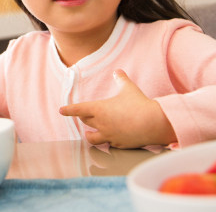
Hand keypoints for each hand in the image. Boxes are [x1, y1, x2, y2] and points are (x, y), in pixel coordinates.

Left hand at [59, 69, 175, 148]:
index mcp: (99, 109)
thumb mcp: (129, 89)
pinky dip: (107, 141)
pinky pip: (109, 144)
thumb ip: (121, 79)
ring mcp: (109, 136)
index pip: (78, 110)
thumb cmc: (140, 104)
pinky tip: (110, 140)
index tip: (61, 110)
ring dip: (90, 135)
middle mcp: (101, 124)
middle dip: (84, 118)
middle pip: (86, 122)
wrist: (154, 123)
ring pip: (93, 138)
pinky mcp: (119, 144)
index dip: (68, 110)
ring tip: (90, 134)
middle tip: (84, 116)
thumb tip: (118, 72)